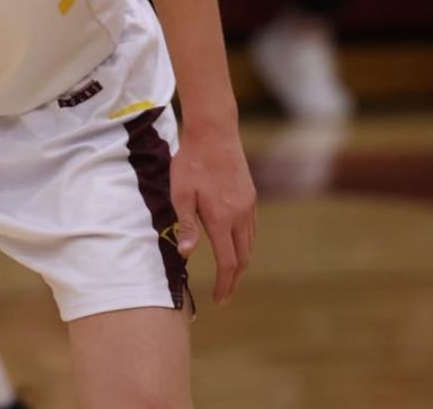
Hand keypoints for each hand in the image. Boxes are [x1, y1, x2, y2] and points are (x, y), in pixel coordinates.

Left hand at [171, 124, 255, 304]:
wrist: (215, 132)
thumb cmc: (191, 162)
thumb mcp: (181, 193)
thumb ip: (187, 225)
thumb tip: (187, 254)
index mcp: (222, 219)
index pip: (228, 262)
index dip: (225, 284)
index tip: (220, 299)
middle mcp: (240, 215)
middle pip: (243, 257)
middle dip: (235, 278)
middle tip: (225, 294)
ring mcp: (249, 205)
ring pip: (249, 243)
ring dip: (240, 261)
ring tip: (229, 273)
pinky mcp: (251, 196)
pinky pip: (251, 228)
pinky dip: (244, 243)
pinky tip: (234, 244)